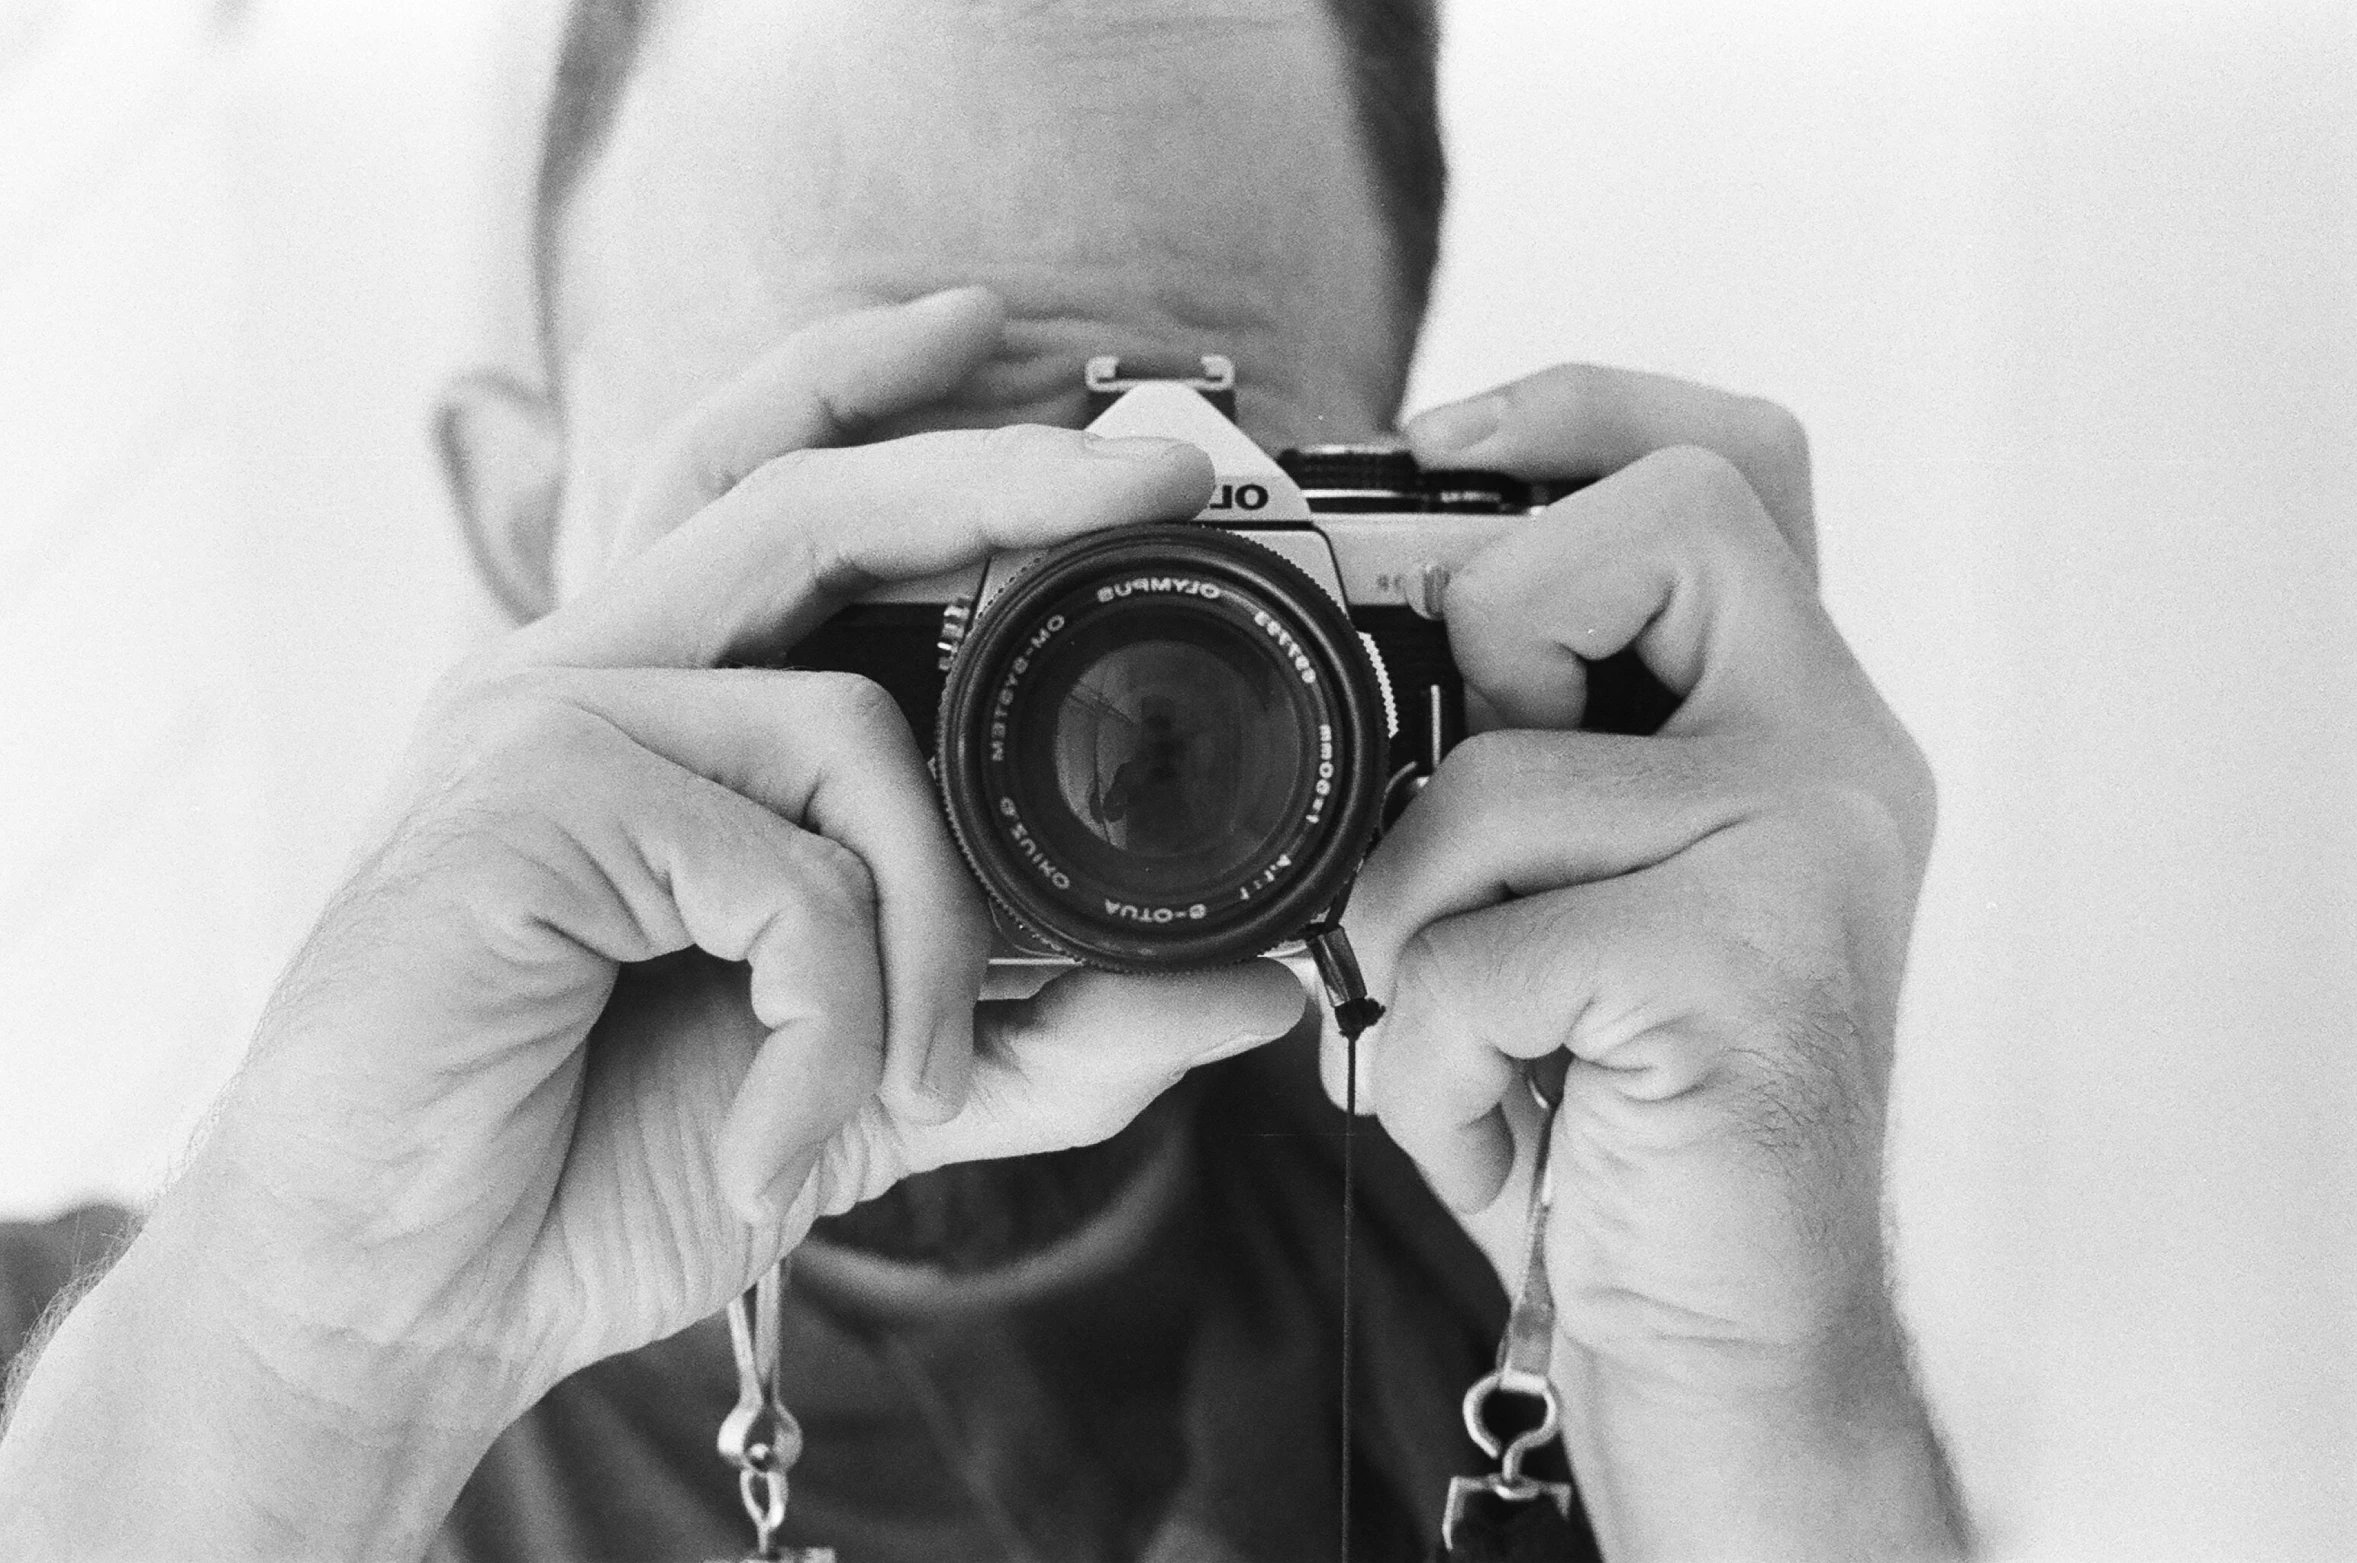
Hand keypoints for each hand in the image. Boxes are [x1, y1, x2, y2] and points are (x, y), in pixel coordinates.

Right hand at [0, 295, 1301, 1562]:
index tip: (1004, 338)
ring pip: (848, 728)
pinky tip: (779, 1133)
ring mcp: (550, 725)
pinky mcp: (524, 807)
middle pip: (810, 498)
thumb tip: (1255, 981)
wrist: (411, 1295)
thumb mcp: (874, 1081)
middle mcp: (599, 675)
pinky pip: (785, 876)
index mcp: (662, 701)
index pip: (770, 482)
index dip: (875, 387)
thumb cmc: (605, 1156)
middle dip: (1000, 471)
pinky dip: (835, 1024)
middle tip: (1163, 471)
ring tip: (916, 1087)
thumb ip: (1052, 1029)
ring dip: (936, 932)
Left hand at [1342, 366, 1965, 1555]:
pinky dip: (1431, 1052)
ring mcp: (1808, 853)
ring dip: (1410, 915)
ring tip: (1457, 1023)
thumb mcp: (1565, 893)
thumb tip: (1351, 630)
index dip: (1581, 409)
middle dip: (1494, 628)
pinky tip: (1491, 1114)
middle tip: (1466, 796)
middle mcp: (1836, 757)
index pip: (1735, 462)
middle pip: (1670, 520)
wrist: (1722, 1327)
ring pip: (1500, 773)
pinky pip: (1476, 948)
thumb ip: (1517, 752)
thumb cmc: (1615, 1099)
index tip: (1434, 442)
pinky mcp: (1743, 969)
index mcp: (1794, 717)